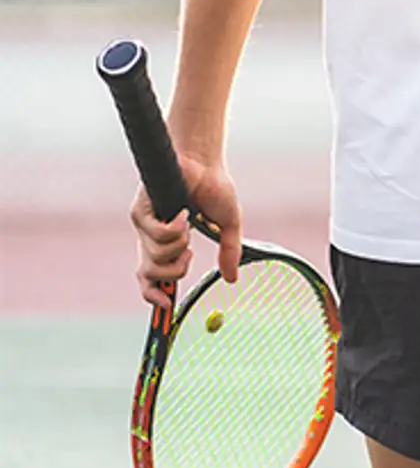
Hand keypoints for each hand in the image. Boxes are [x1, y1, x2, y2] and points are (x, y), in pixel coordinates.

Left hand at [130, 154, 243, 309]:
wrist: (204, 162)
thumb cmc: (214, 187)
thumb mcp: (228, 225)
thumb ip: (228, 251)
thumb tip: (232, 278)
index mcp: (167, 244)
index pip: (149, 278)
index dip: (154, 295)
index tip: (167, 305)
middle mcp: (151, 237)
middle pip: (150, 274)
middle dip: (174, 271)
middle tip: (190, 254)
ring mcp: (144, 226)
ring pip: (154, 257)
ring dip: (178, 246)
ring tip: (189, 225)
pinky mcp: (140, 212)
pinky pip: (156, 235)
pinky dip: (174, 228)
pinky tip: (184, 213)